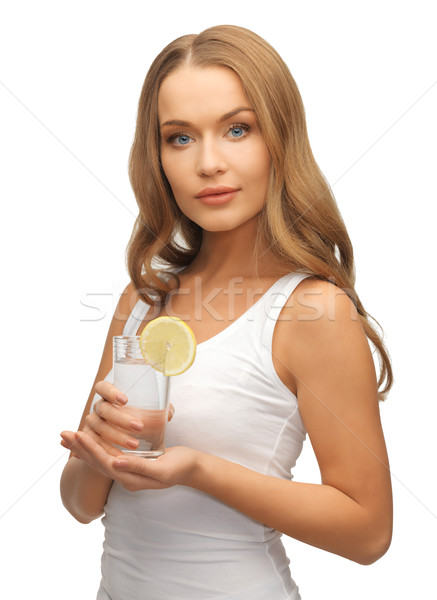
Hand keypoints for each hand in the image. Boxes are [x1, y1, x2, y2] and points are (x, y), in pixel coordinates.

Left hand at [60, 429, 199, 491]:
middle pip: (97, 462)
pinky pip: (108, 455)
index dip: (89, 448)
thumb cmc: (181, 466)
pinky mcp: (131, 463)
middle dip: (79, 447)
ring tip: (67, 437)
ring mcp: (127, 471)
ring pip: (100, 458)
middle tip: (62, 434)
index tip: (77, 434)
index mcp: (131, 479)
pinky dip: (96, 447)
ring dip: (83, 447)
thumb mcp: (162, 468)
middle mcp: (125, 477)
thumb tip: (115, 463)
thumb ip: (139, 468)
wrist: (193, 468)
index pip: (104, 462)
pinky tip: (89, 440)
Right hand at [63, 380, 174, 456]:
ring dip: (116, 437)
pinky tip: (118, 457)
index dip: (111, 392)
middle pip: (103, 409)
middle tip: (139, 426)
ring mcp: (91, 423)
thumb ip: (157, 409)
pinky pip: (93, 444)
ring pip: (98, 428)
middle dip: (120, 418)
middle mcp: (97, 407)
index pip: (102, 387)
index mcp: (107, 394)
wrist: (121, 436)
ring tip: (135, 444)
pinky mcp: (89, 439)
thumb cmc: (138, 416)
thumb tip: (168, 414)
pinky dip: (105, 450)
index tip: (125, 400)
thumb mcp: (147, 410)